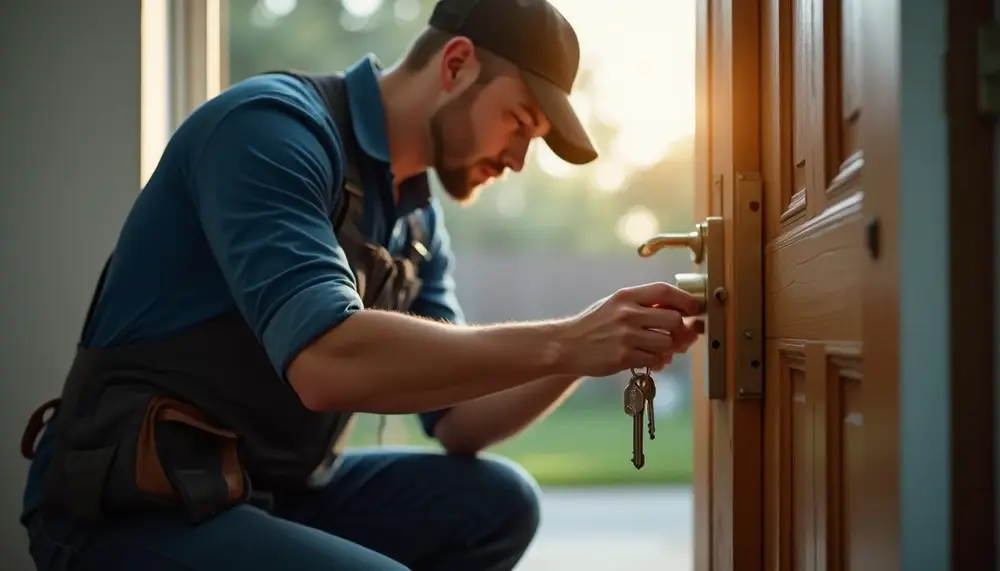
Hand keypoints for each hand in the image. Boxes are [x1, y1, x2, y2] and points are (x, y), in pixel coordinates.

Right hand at [554, 282, 705, 377]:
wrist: (566, 345)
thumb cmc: (593, 325)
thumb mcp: (615, 305)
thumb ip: (643, 306)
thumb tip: (679, 314)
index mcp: (626, 296)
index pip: (665, 291)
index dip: (686, 300)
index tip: (694, 309)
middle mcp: (627, 314)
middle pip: (674, 320)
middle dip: (680, 330)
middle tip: (677, 336)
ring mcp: (626, 336)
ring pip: (667, 343)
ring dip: (669, 349)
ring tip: (659, 350)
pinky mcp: (623, 357)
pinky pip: (655, 360)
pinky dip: (658, 362)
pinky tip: (650, 360)